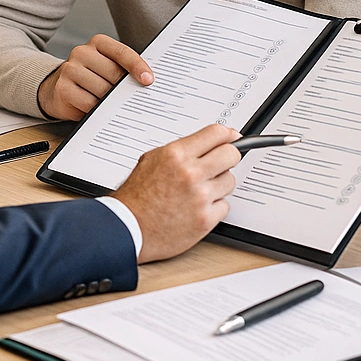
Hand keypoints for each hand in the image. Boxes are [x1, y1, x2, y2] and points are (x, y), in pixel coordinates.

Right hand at [37, 34, 153, 120]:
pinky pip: (89, 103)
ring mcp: (70, 70)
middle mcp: (82, 52)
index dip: (138, 66)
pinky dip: (98, 109)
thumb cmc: (90, 77)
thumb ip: (123, 69)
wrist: (57, 88)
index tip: (149, 79)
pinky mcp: (63, 88)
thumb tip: (145, 83)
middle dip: (125, 89)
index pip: (122, 52)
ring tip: (111, 104)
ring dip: (111, 101)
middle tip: (131, 98)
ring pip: (102, 90)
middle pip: (114, 73)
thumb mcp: (106, 66)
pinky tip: (97, 109)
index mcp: (98, 43)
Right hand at [115, 125, 241, 262]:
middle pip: (231, 155)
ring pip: (230, 181)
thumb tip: (207, 142)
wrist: (128, 227)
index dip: (228, 135)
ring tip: (200, 190)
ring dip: (219, 184)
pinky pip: (224, 206)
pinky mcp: (205, 219)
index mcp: (176, 155)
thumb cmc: (137, 196)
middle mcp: (190, 174)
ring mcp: (200, 197)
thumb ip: (182, 150)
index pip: (216, 134)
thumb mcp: (152, 159)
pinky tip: (197, 207)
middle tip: (222, 163)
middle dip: (229, 157)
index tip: (232, 138)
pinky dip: (214, 207)